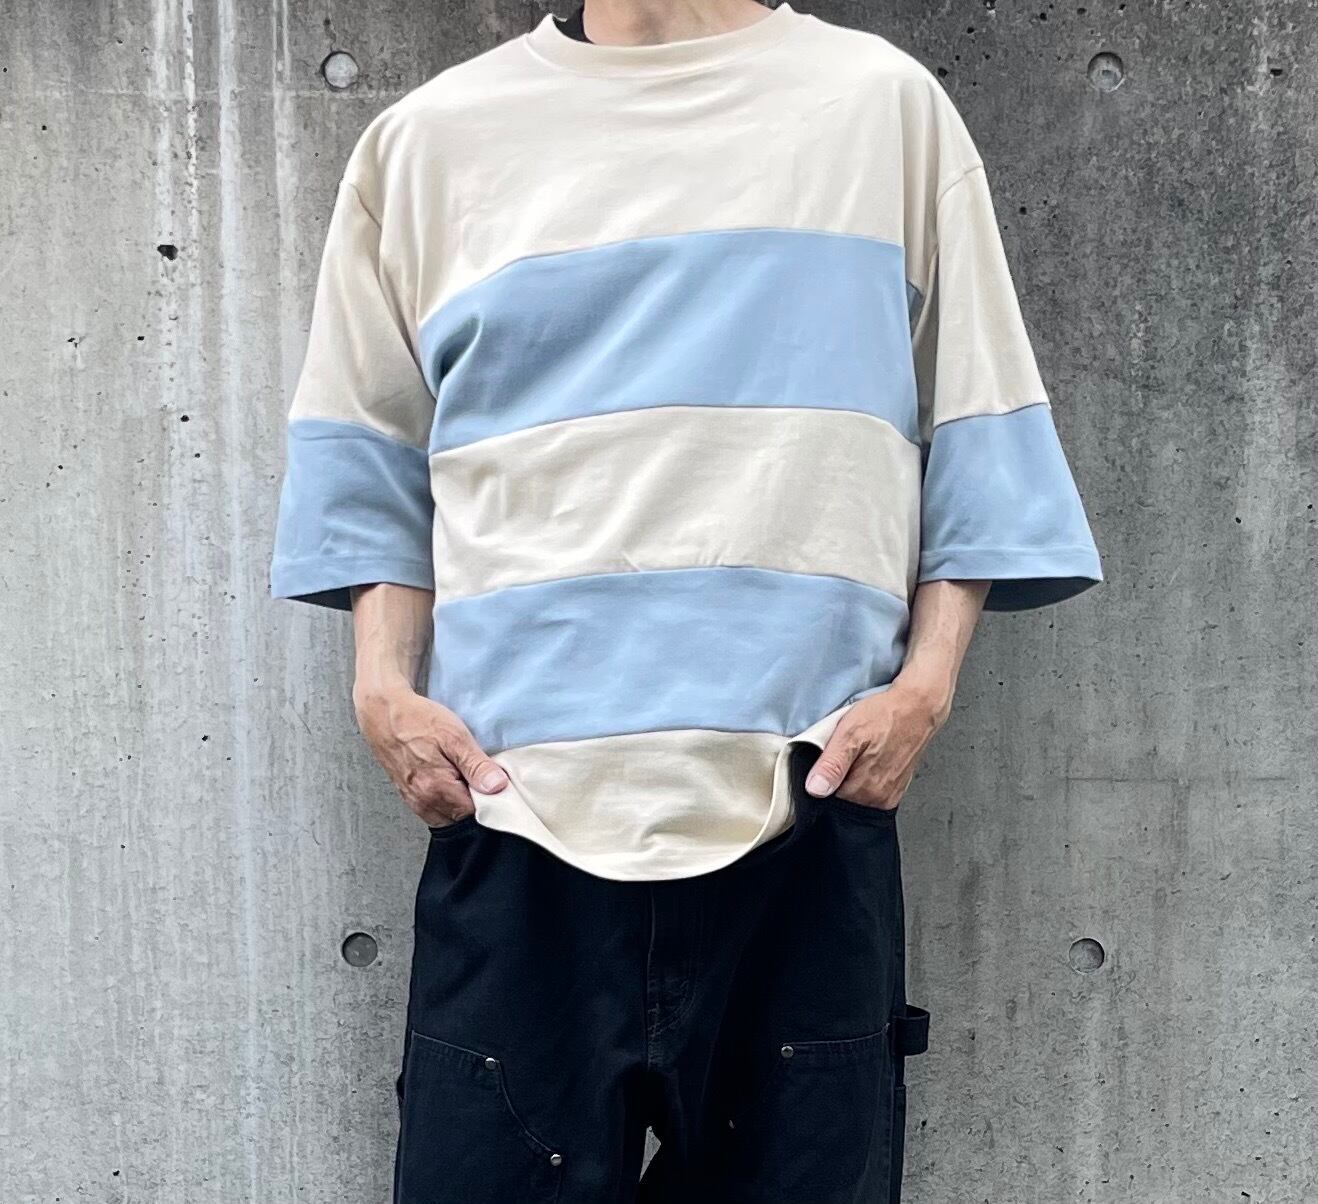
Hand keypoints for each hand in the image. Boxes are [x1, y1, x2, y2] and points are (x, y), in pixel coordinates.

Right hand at [352, 680, 508, 825]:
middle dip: (474, 800)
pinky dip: (445, 798)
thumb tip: (498, 787)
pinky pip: (434, 809)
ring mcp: (414, 800)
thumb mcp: (455, 737)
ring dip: (459, 800)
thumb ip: (477, 766)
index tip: (493, 779)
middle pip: (462, 817)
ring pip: (448, 815)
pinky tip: (447, 777)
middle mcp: (424, 801)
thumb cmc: (417, 721)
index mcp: (437, 790)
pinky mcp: (408, 795)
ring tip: (460, 773)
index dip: (489, 796)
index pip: (477, 812)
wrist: (383, 713)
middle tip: (476, 773)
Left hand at [804, 678, 950, 810]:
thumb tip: (815, 790)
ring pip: (856, 794)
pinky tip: (871, 757)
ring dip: (853, 775)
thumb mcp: (849, 733)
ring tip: (862, 752)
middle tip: (849, 750)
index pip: (826, 797)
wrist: (916, 708)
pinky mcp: (896, 789)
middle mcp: (879, 799)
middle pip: (842, 797)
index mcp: (864, 789)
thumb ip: (831, 765)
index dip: (823, 775)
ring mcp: (889, 795)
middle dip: (839, 776)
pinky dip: (867, 775)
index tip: (832, 757)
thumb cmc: (884, 716)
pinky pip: (870, 790)